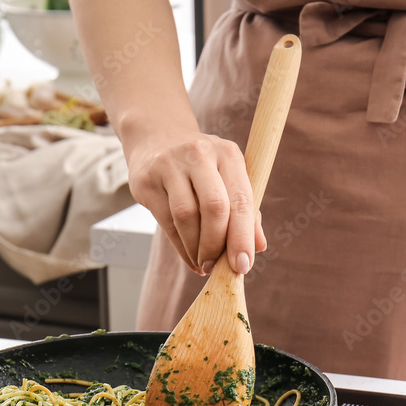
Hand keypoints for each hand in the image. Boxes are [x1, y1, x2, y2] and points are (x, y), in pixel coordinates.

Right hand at [126, 130, 266, 274]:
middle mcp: (200, 154)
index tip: (243, 265)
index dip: (243, 236)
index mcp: (228, 154)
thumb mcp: (227, 178)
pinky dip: (181, 247)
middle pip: (214, 207)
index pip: (240, 199)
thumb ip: (246, 211)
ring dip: (196, 248)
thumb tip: (258, 246)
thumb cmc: (201, 167)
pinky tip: (190, 258)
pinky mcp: (147, 180)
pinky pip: (165, 221)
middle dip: (217, 244)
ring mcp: (170, 165)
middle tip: (217, 267)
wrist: (156, 138)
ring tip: (203, 264)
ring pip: (186, 215)